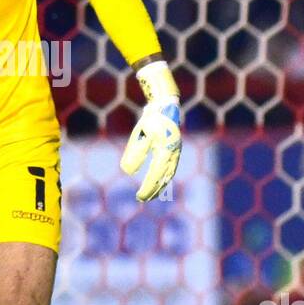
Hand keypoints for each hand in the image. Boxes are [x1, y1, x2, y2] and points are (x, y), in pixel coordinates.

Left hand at [120, 60, 180, 201]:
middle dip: (153, 190)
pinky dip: (164, 177)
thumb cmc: (151, 119)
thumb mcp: (140, 135)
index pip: (155, 175)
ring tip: (150, 194)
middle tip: (142, 199)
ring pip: (169, 174)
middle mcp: (173, 154)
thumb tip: (127, 171)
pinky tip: (158, 182)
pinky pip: (170, 168)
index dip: (148, 187)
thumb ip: (135, 153)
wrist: (166, 104)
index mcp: (165, 151)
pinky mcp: (175, 150)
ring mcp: (176, 152)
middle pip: (164, 178)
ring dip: (160, 186)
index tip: (139, 197)